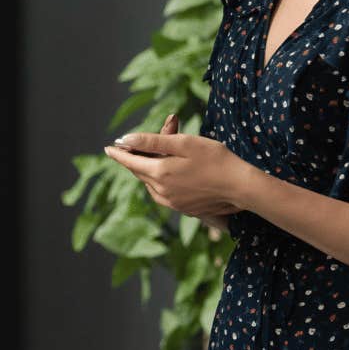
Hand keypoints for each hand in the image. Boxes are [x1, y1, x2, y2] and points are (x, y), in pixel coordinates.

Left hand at [103, 113, 247, 218]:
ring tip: (158, 155)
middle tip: (141, 142)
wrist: (240, 187)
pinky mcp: (182, 209)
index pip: (131, 162)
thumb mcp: (183, 143)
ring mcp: (171, 203)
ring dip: (150, 169)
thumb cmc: (215, 159)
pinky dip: (160, 180)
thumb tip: (125, 140)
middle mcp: (161, 191)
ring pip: (151, 183)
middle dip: (139, 155)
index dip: (119, 154)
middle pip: (141, 172)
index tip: (108, 148)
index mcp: (159, 173)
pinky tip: (170, 173)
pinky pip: (162, 192)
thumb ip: (152, 141)